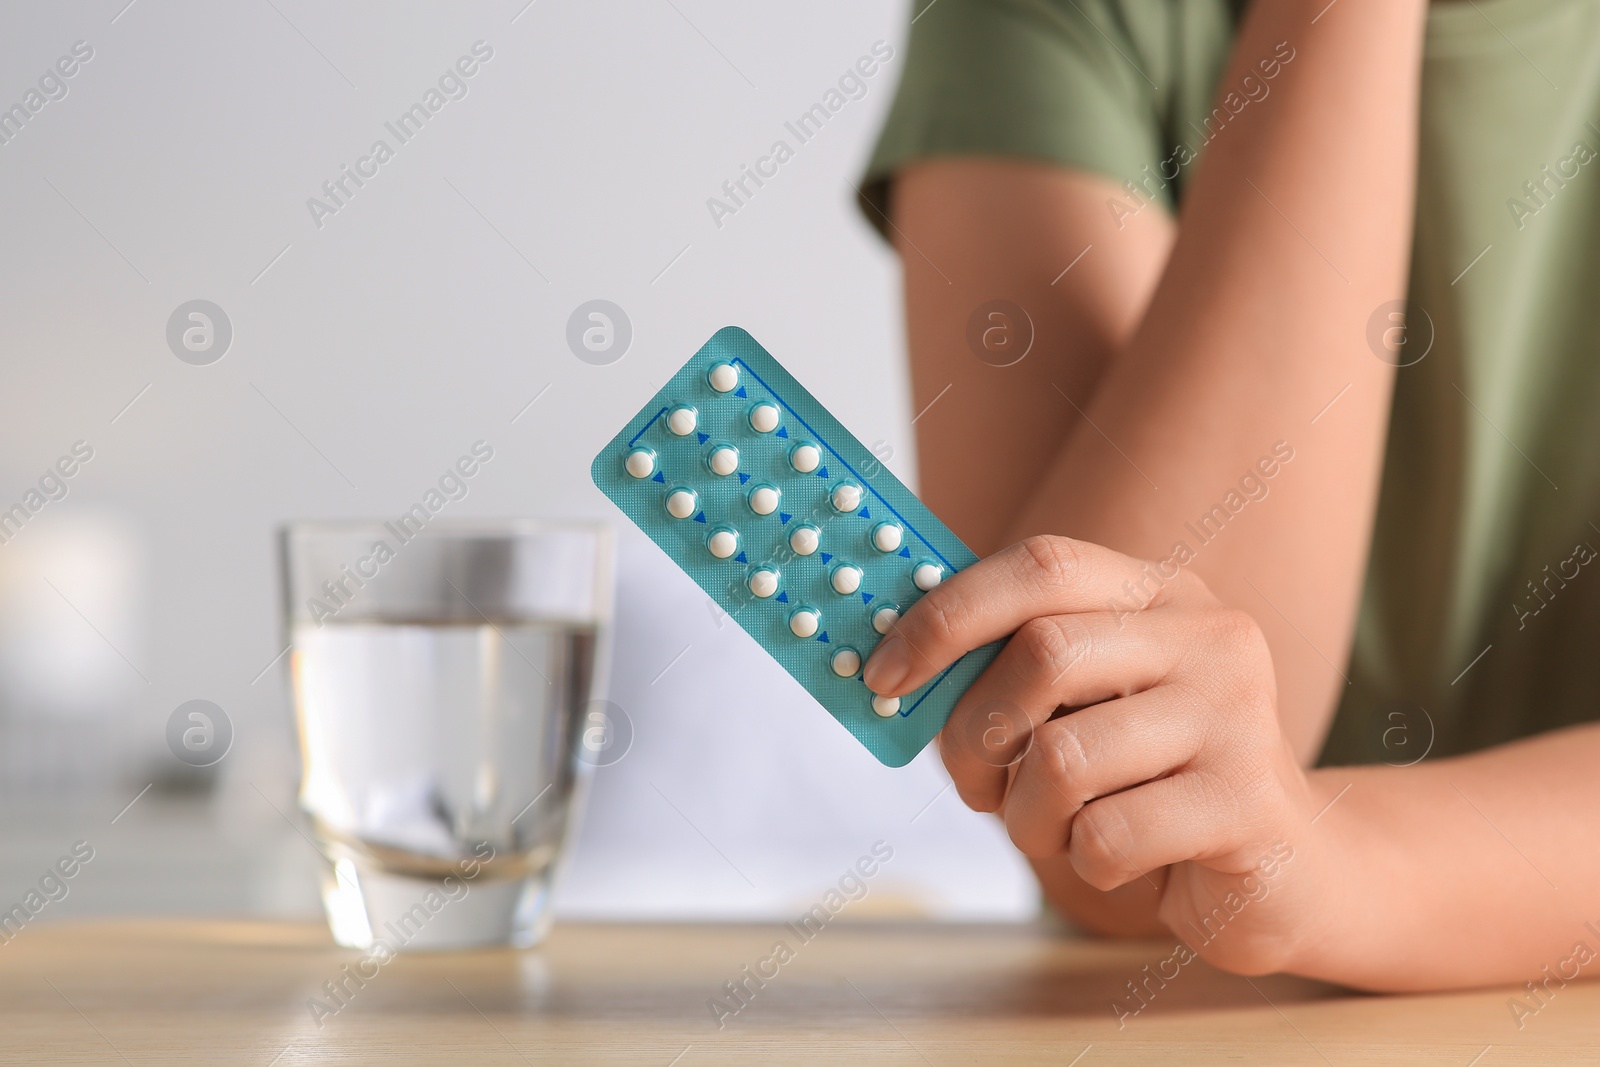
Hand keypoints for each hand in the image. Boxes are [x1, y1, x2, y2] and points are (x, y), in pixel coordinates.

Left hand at [862, 535, 1337, 973]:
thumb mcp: (1082, 706)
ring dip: (1026, 817)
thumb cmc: (1148, 781)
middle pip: (1043, 655)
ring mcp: (1239, 718)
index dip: (946, 615)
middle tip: (975, 784)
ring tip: (1056, 828)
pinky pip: (1106, 837)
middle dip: (975, 734)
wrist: (1288, 871)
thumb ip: (1008, 672)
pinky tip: (1120, 858)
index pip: (1040, 564)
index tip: (881, 676)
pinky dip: (1082, 863)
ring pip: (1062, 760)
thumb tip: (894, 669)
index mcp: (1160, 593)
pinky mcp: (1247, 806)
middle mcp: (1210, 637)